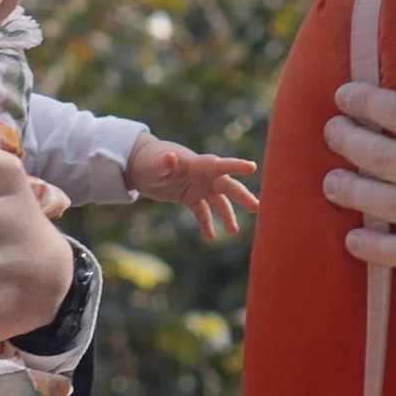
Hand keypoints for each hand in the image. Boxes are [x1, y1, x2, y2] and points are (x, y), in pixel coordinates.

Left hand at [129, 133, 259, 240]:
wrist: (139, 164)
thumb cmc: (147, 160)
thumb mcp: (153, 164)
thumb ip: (164, 163)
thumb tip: (170, 158)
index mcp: (196, 164)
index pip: (219, 165)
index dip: (235, 166)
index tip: (252, 168)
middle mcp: (202, 175)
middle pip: (226, 185)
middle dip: (241, 196)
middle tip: (256, 207)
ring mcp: (197, 186)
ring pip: (218, 201)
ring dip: (227, 215)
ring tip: (233, 231)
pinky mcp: (189, 196)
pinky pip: (202, 211)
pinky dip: (206, 223)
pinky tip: (210, 237)